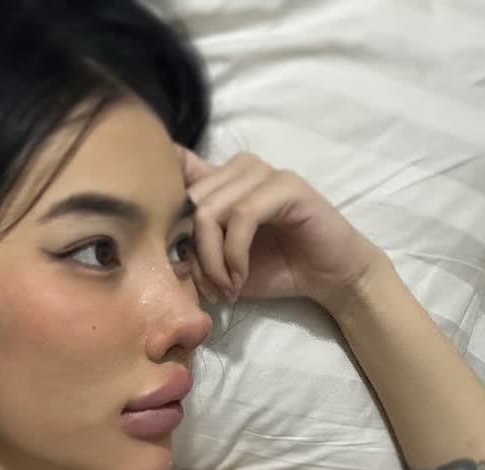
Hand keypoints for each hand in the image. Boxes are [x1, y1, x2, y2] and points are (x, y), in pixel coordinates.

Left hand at [176, 145, 384, 311]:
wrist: (327, 278)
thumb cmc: (273, 269)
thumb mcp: (219, 265)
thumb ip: (191, 251)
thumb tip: (158, 251)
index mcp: (220, 180)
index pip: (177, 166)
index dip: (161, 198)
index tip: (161, 244)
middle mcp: (239, 168)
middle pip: (188, 203)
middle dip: (192, 254)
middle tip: (210, 287)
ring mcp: (264, 173)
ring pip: (210, 211)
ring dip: (212, 261)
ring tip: (227, 287)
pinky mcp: (288, 187)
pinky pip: (242, 217)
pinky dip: (234, 256)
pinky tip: (240, 278)